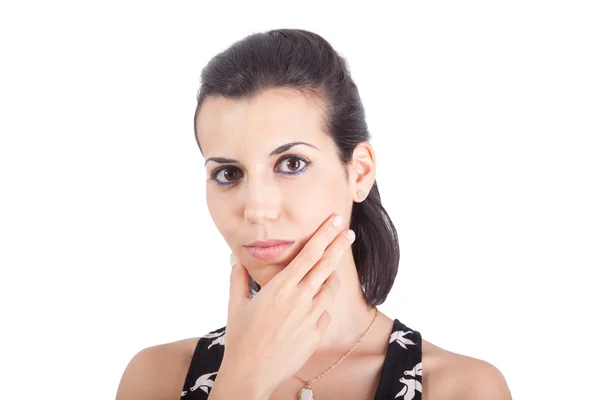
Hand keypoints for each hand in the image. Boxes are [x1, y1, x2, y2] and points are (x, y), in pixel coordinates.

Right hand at [218, 213, 354, 397]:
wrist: (251, 373)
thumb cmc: (240, 338)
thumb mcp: (236, 304)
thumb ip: (238, 277)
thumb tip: (234, 258)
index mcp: (281, 287)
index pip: (309, 253)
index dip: (325, 235)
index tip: (336, 221)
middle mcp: (300, 298)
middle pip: (327, 265)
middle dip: (340, 245)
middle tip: (349, 233)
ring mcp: (311, 317)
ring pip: (331, 289)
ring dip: (333, 277)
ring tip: (331, 272)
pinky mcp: (317, 334)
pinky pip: (325, 314)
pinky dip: (321, 307)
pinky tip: (311, 310)